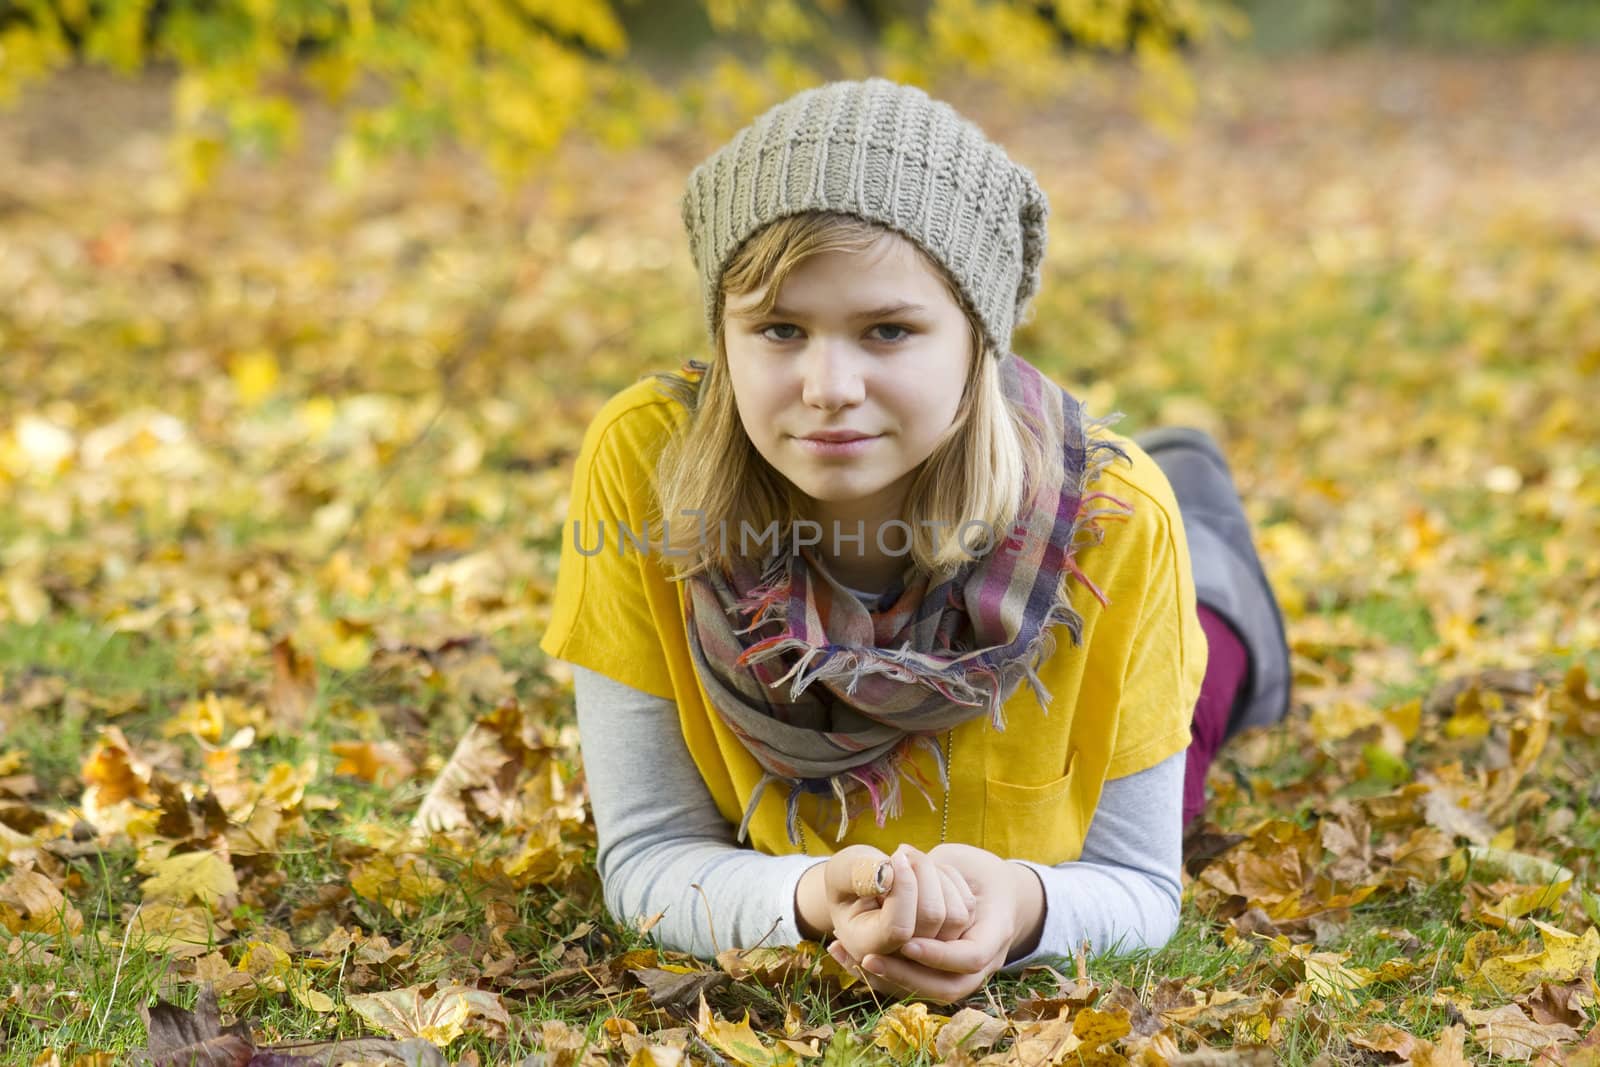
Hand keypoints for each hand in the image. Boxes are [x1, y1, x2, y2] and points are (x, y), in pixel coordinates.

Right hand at [796, 844, 976, 961]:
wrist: (861, 884)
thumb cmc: (849, 875)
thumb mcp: (843, 870)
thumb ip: (858, 874)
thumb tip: (886, 875)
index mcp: (867, 946)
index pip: (899, 928)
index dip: (904, 888)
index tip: (897, 855)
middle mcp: (901, 957)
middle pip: (932, 918)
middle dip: (922, 873)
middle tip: (903, 850)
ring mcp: (930, 952)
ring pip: (957, 915)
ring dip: (938, 876)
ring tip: (914, 859)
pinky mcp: (950, 936)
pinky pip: (967, 907)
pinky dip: (950, 879)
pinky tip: (927, 869)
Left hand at [827, 843, 1044, 1004]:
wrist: (989, 888)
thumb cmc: (976, 868)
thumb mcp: (963, 861)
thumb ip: (938, 871)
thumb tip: (885, 875)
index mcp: (997, 930)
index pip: (971, 958)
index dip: (939, 954)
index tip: (906, 943)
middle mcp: (985, 961)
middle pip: (947, 989)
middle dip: (906, 976)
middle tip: (868, 960)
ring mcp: (963, 973)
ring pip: (926, 993)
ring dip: (889, 979)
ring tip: (852, 959)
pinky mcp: (939, 975)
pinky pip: (913, 986)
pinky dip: (882, 976)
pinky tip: (845, 955)